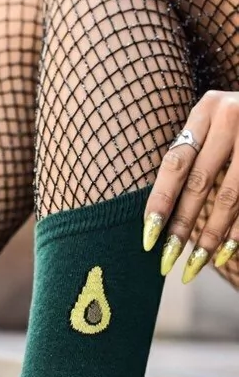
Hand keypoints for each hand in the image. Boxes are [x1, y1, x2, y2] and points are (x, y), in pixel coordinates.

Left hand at [143, 90, 238, 281]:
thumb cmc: (236, 121)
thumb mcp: (212, 123)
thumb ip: (191, 154)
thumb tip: (159, 212)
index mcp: (206, 110)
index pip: (175, 164)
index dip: (160, 202)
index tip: (147, 238)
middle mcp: (232, 119)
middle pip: (199, 184)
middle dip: (181, 227)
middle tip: (165, 261)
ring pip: (229, 198)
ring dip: (210, 237)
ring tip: (193, 266)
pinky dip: (238, 232)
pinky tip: (224, 254)